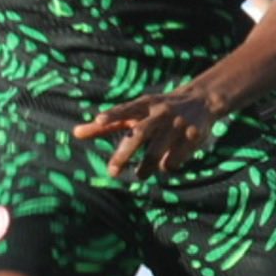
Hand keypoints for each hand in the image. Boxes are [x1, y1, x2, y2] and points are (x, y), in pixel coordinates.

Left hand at [73, 87, 221, 177]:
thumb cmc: (156, 110)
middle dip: (125, 153)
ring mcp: (177, 124)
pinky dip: (168, 165)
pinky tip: (165, 165)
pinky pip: (177, 158)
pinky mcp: (194, 136)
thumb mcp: (135, 112)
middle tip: (112, 171)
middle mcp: (160, 113)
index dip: (113, 115)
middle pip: (140, 133)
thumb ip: (108, 124)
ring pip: (158, 151)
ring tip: (140, 175)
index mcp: (145, 104)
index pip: (126, 109)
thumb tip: (75, 133)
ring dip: (147, 166)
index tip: (98, 120)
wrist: (201, 100)